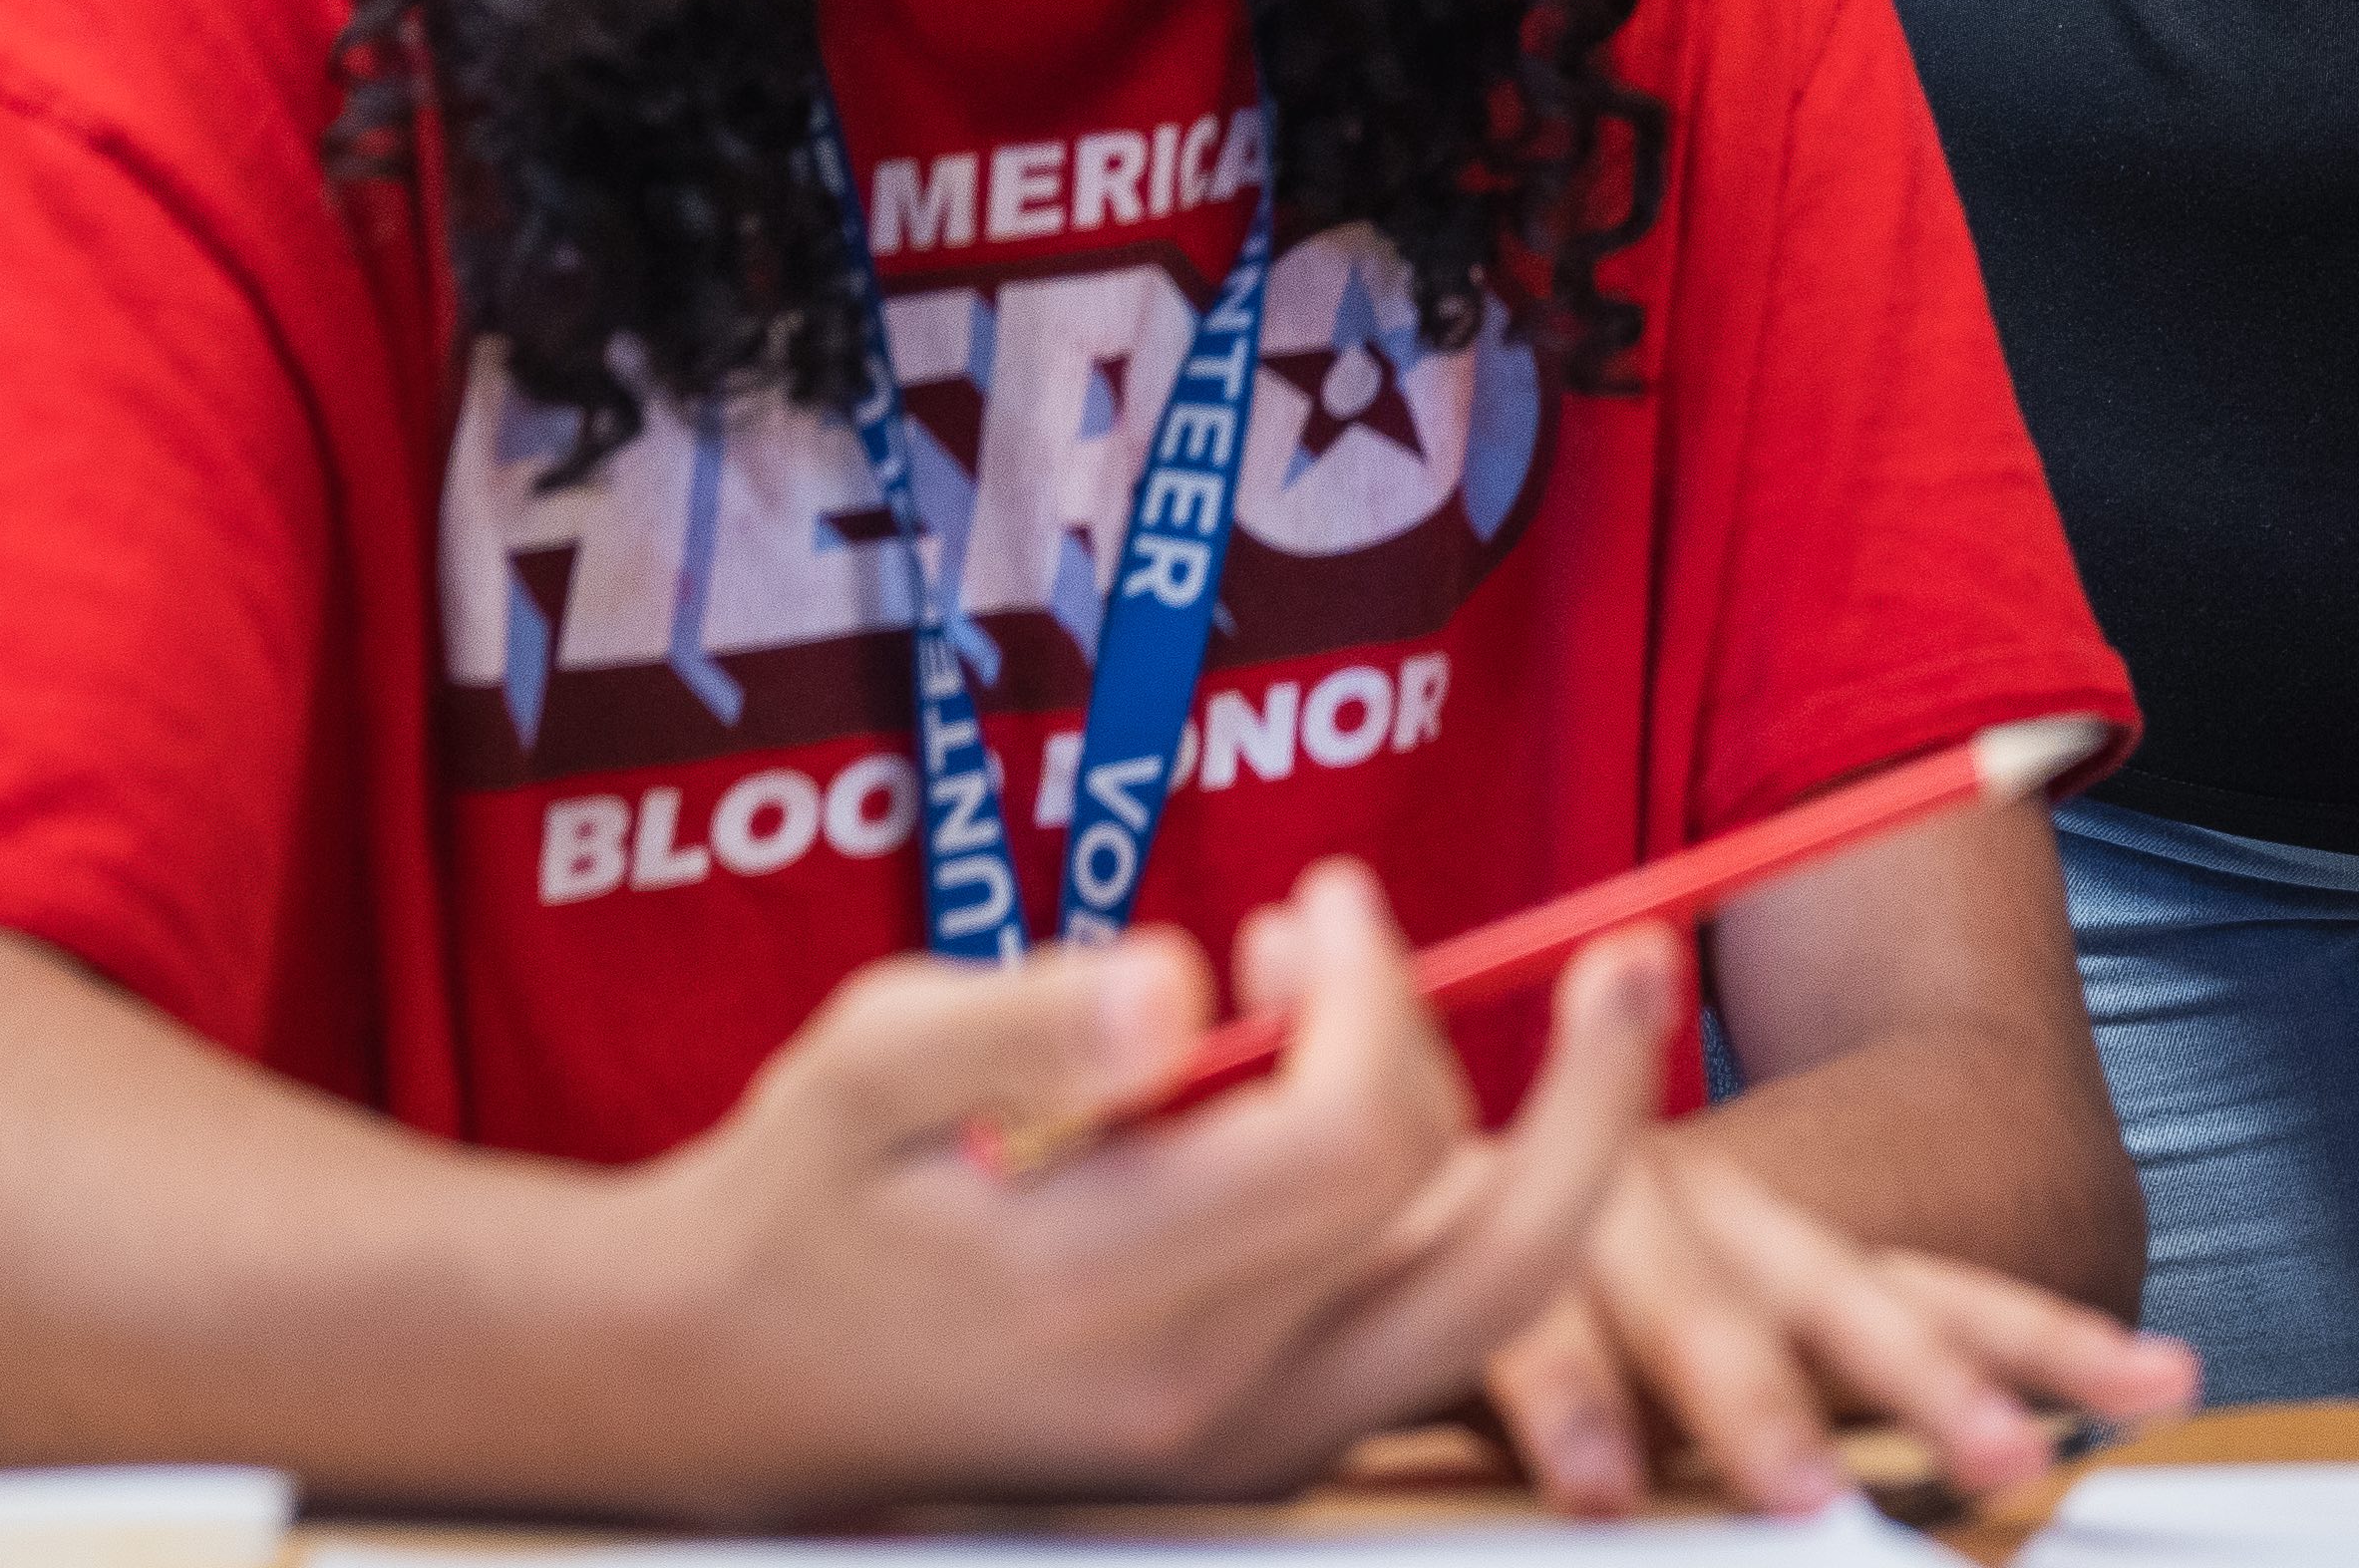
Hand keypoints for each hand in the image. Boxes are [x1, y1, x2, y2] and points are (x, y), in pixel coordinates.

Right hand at [600, 865, 1670, 1511]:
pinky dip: (1434, 1200)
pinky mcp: (1259, 1449)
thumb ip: (1023, 1022)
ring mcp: (1244, 1447)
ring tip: (1388, 986)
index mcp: (1109, 1299)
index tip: (1320, 908)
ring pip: (1486, 1307)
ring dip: (1526, 1144)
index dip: (1376, 1000)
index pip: (1353, 1147)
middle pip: (1497, 1255)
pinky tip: (1323, 1076)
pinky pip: (1419, 1328)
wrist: (726, 1386)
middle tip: (1631, 955)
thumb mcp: (866, 1064)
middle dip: (1598, 1098)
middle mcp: (1207, 1402)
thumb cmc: (803, 1196)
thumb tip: (1178, 996)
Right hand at [1472, 1138, 2198, 1515]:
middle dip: (1930, 1382)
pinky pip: (1522, 1336)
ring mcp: (1587, 1227)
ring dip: (1752, 1407)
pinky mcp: (1463, 1254)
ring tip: (1809, 1495)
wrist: (1365, 1178)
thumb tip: (1953, 1466)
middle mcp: (1701, 1219)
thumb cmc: (1559, 1291)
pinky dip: (1567, 1411)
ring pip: (1691, 1314)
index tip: (2170, 1383)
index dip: (2047, 1337)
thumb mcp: (1694, 1331)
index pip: (1933, 1290)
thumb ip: (1797, 1387)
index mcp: (1770, 1248)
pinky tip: (1601, 1488)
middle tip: (2012, 1456)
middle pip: (1837, 1300)